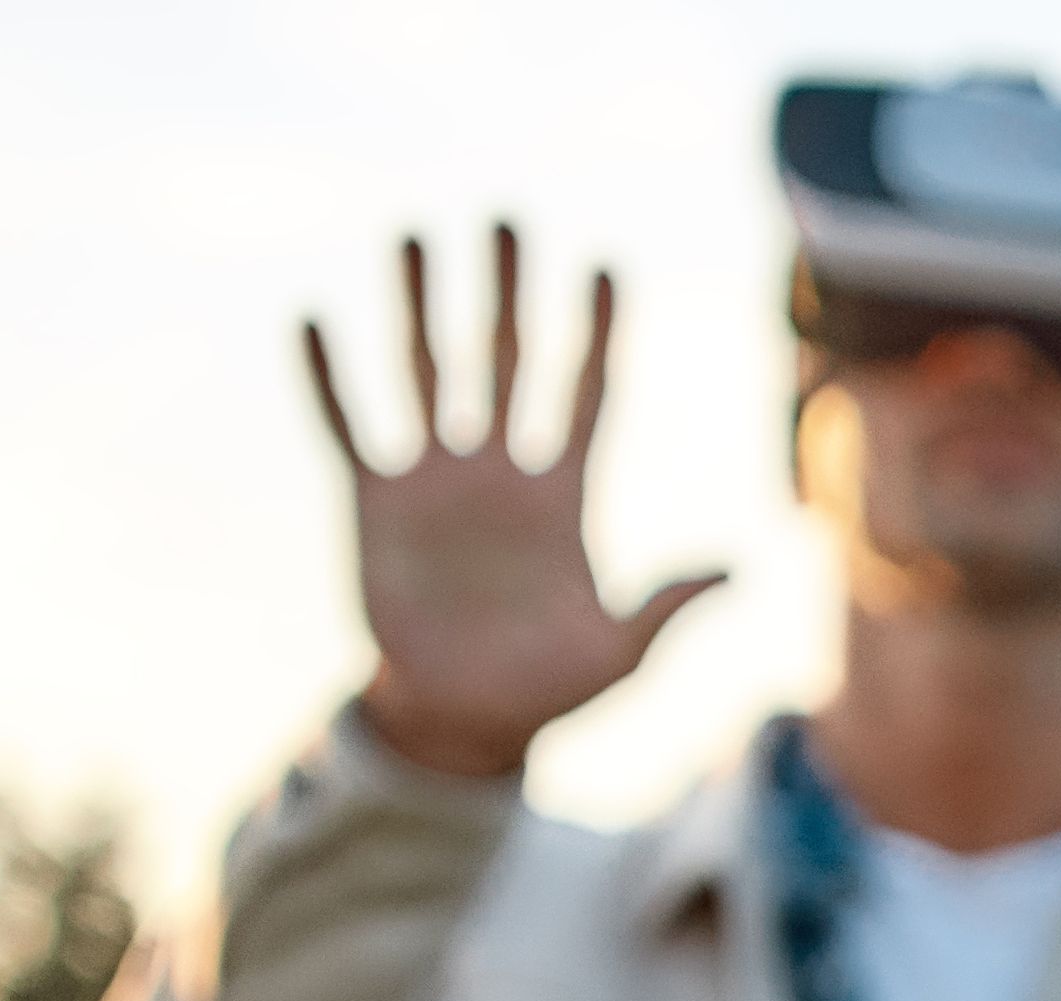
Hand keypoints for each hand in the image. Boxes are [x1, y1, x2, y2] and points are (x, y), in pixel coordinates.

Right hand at [306, 228, 722, 782]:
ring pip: (429, 370)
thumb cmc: (550, 693)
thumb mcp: (620, 654)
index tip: (606, 266)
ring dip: (420, 304)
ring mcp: (436, 481)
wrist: (463, 723)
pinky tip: (313, 320)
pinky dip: (330, 378)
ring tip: (417, 235)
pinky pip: (349, 425)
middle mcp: (502, 472)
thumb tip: (746, 565)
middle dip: (509, 290)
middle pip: (509, 359)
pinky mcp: (376, 503)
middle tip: (506, 217)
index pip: (589, 394)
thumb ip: (673, 606)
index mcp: (566, 498)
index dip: (598, 333)